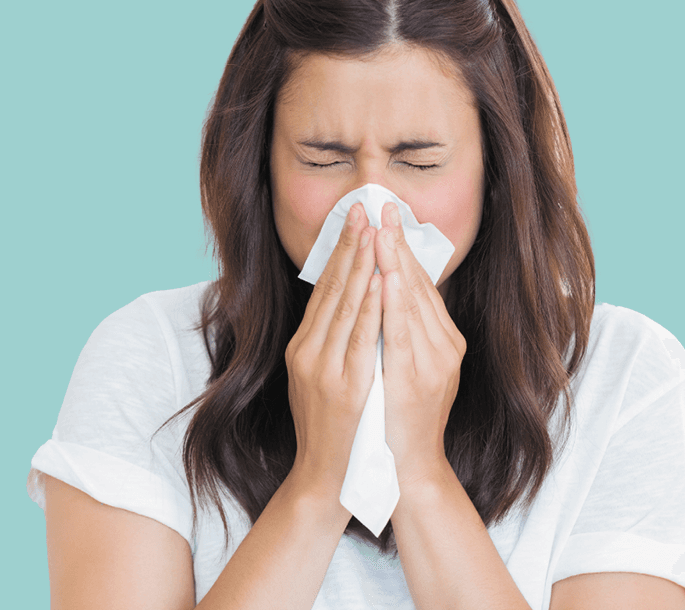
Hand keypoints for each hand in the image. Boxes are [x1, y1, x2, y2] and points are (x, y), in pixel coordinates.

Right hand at [285, 203, 383, 502]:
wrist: (327, 478)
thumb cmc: (332, 430)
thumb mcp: (320, 379)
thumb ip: (329, 343)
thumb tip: (347, 304)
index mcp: (303, 347)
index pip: (324, 290)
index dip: (339, 251)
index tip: (354, 219)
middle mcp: (308, 352)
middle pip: (332, 289)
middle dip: (350, 245)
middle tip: (363, 207)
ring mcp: (324, 368)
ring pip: (346, 306)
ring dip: (361, 265)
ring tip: (373, 229)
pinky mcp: (344, 385)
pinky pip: (361, 337)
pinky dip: (371, 305)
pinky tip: (381, 279)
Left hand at [375, 202, 465, 488]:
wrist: (405, 472)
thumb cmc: (399, 420)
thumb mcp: (408, 370)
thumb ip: (404, 333)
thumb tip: (387, 290)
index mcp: (441, 343)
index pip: (419, 286)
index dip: (402, 248)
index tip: (385, 216)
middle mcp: (443, 349)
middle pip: (417, 286)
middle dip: (397, 243)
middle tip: (382, 204)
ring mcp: (431, 364)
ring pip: (411, 302)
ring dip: (395, 261)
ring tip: (381, 226)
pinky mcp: (414, 380)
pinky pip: (401, 332)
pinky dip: (394, 301)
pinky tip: (385, 274)